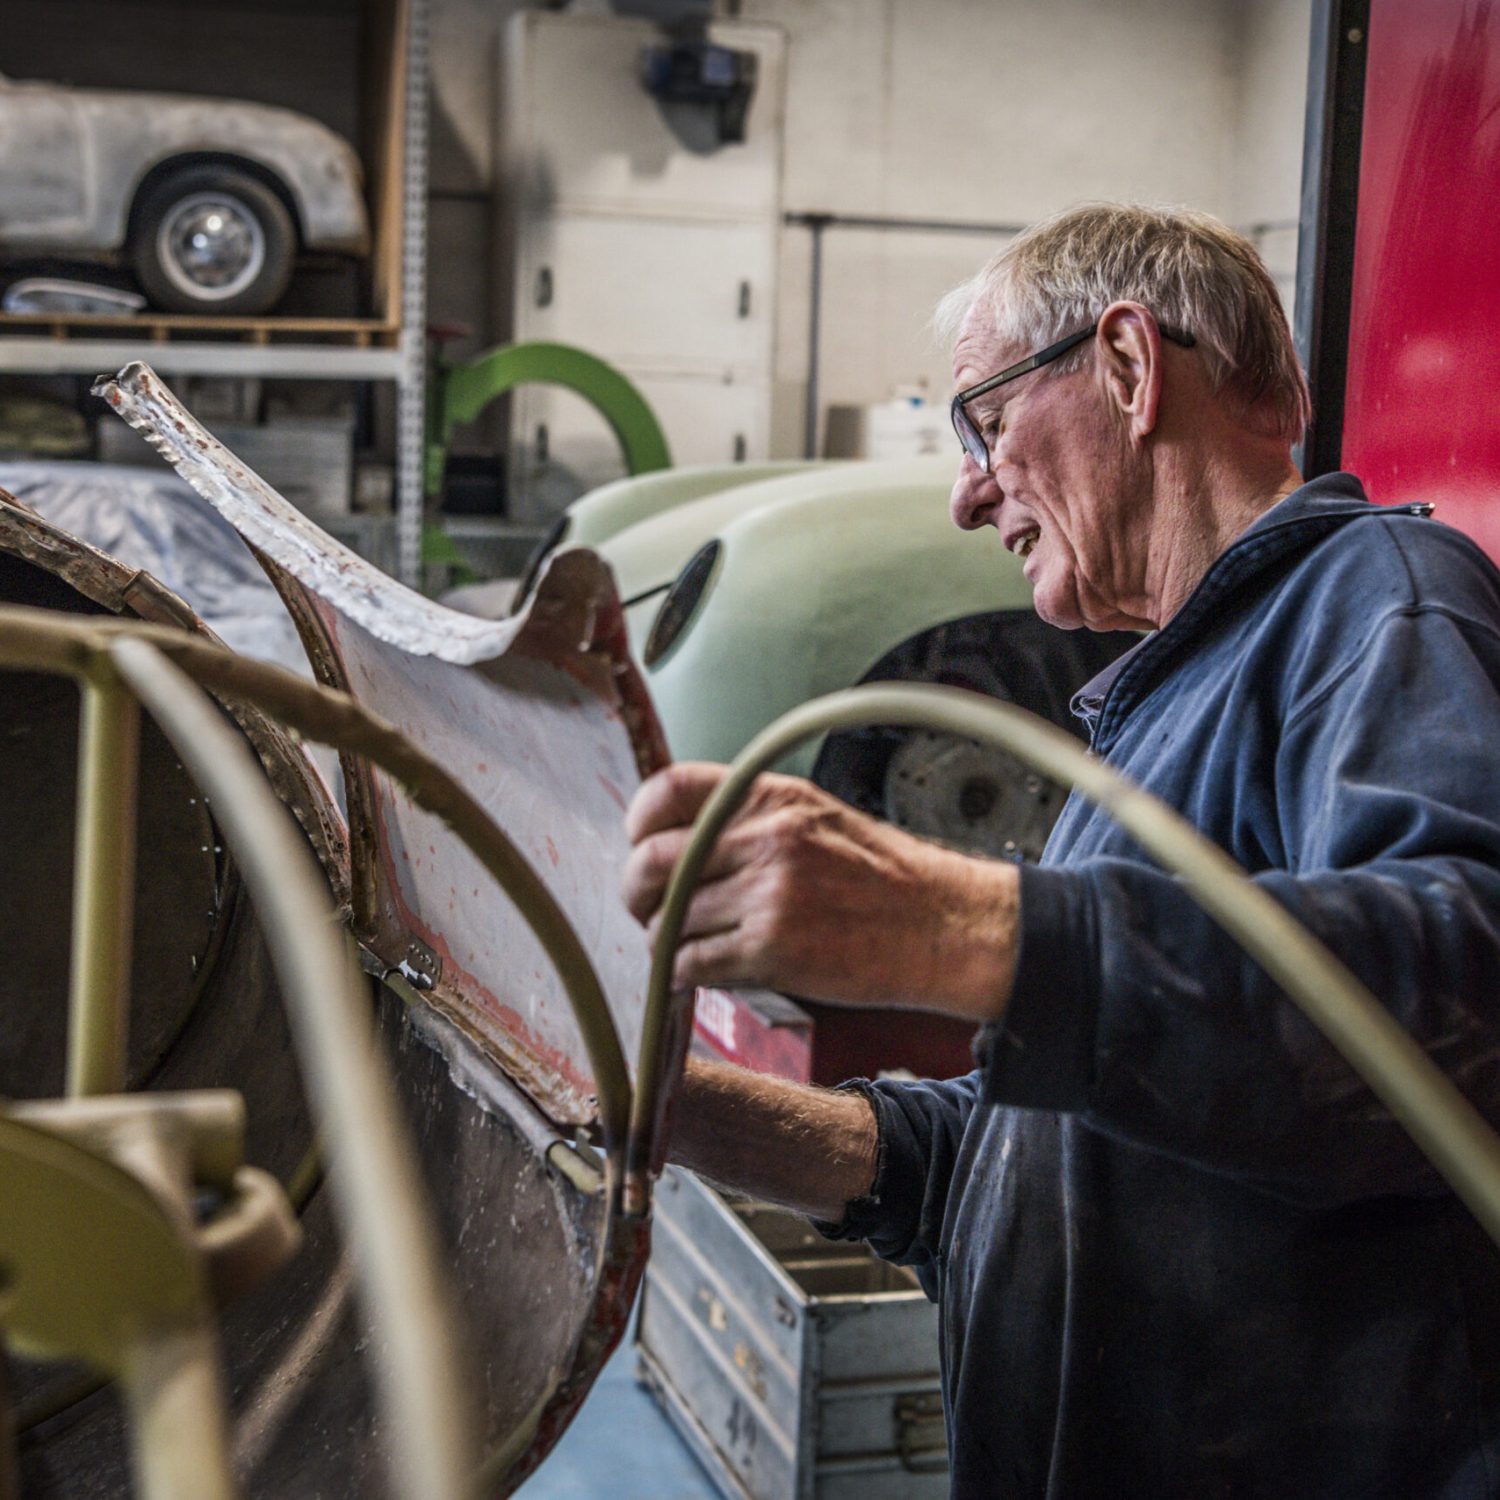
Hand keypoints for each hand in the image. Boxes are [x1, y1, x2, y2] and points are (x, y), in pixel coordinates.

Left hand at [622, 762, 1019, 1021]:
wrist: (939, 925)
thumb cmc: (881, 877)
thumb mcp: (816, 816)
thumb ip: (749, 818)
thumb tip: (678, 837)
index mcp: (771, 798)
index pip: (670, 790)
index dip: (640, 821)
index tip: (640, 844)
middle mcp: (765, 839)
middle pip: (654, 861)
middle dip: (636, 891)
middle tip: (645, 908)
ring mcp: (767, 895)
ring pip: (668, 920)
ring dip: (664, 939)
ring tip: (684, 945)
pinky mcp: (771, 950)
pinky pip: (690, 963)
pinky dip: (681, 973)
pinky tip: (697, 972)